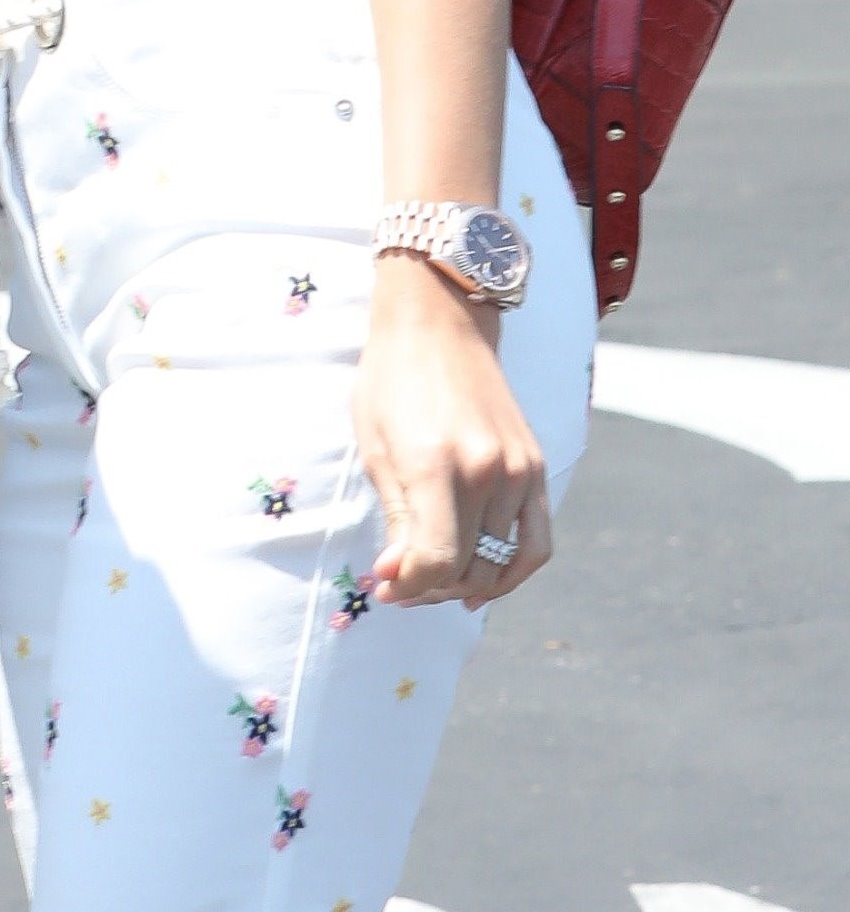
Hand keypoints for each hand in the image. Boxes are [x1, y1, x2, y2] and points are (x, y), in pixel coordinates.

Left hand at [353, 253, 548, 612]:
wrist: (439, 322)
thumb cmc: (393, 380)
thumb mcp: (375, 448)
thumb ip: (395, 518)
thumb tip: (395, 579)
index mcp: (436, 464)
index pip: (436, 561)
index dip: (408, 587)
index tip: (385, 586)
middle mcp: (487, 471)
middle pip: (469, 568)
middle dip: (430, 588)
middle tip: (401, 580)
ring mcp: (520, 471)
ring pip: (502, 563)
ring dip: (466, 584)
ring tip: (434, 578)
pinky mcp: (537, 469)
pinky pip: (537, 543)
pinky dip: (513, 572)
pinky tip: (482, 584)